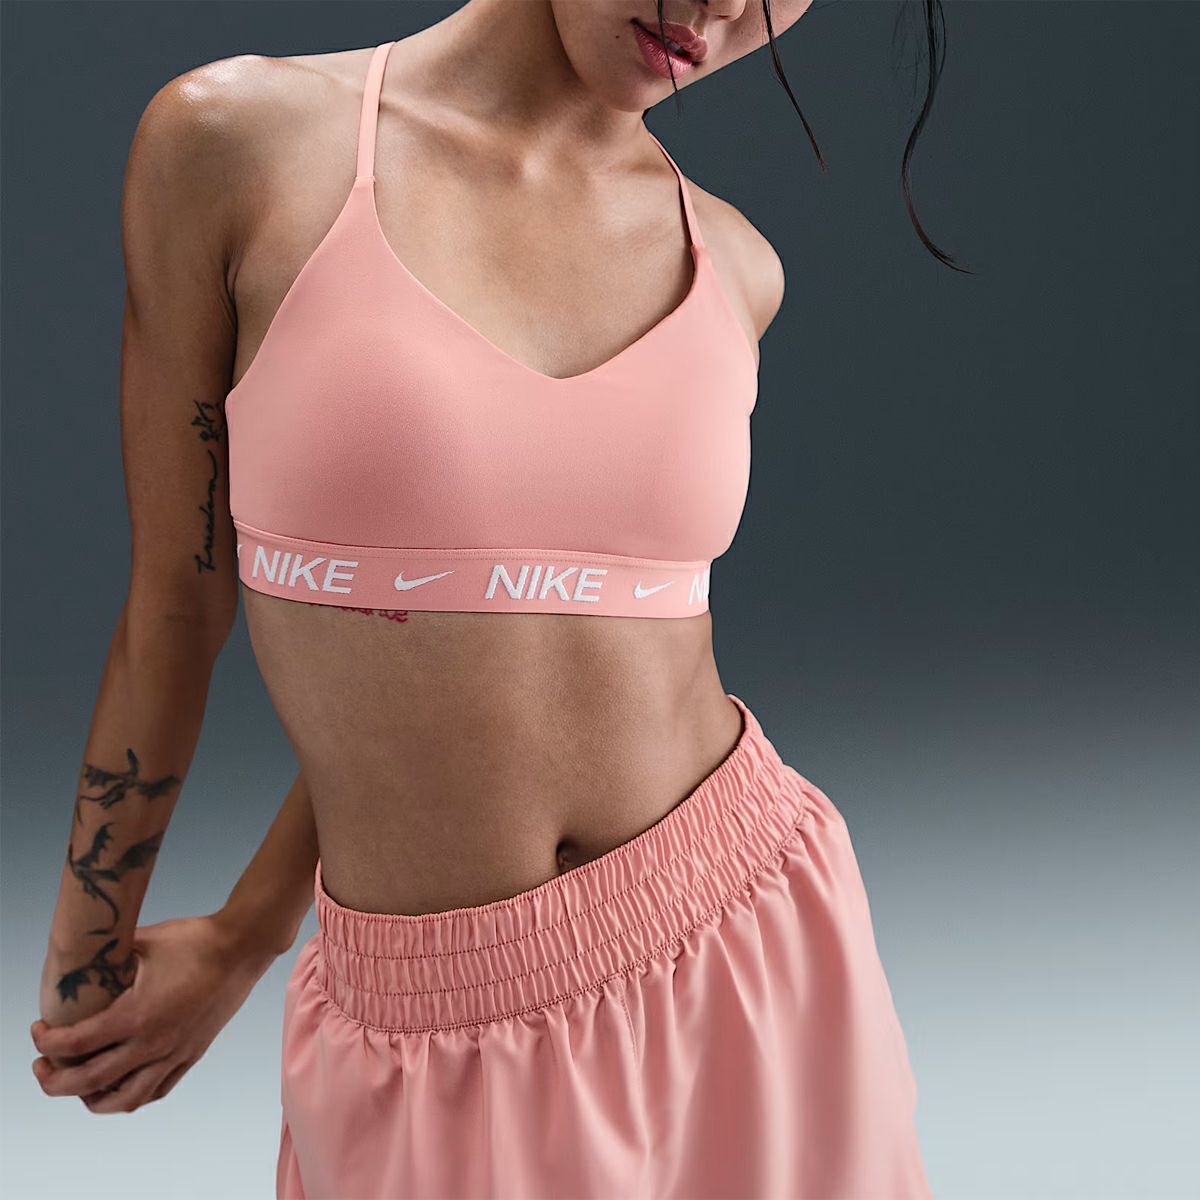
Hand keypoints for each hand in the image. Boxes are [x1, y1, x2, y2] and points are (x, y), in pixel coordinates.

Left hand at [30, 913, 276, 1113]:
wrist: (243, 948)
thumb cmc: (197, 940)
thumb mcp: (145, 940)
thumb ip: (111, 952)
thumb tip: (83, 953)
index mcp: (137, 1016)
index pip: (76, 1044)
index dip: (47, 1042)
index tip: (38, 1031)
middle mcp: (154, 1043)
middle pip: (89, 1083)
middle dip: (54, 1081)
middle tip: (43, 1065)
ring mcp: (175, 1053)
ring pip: (123, 1100)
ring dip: (91, 1099)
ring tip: (78, 1084)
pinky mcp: (192, 1054)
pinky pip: (155, 1090)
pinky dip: (130, 1095)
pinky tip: (119, 1083)